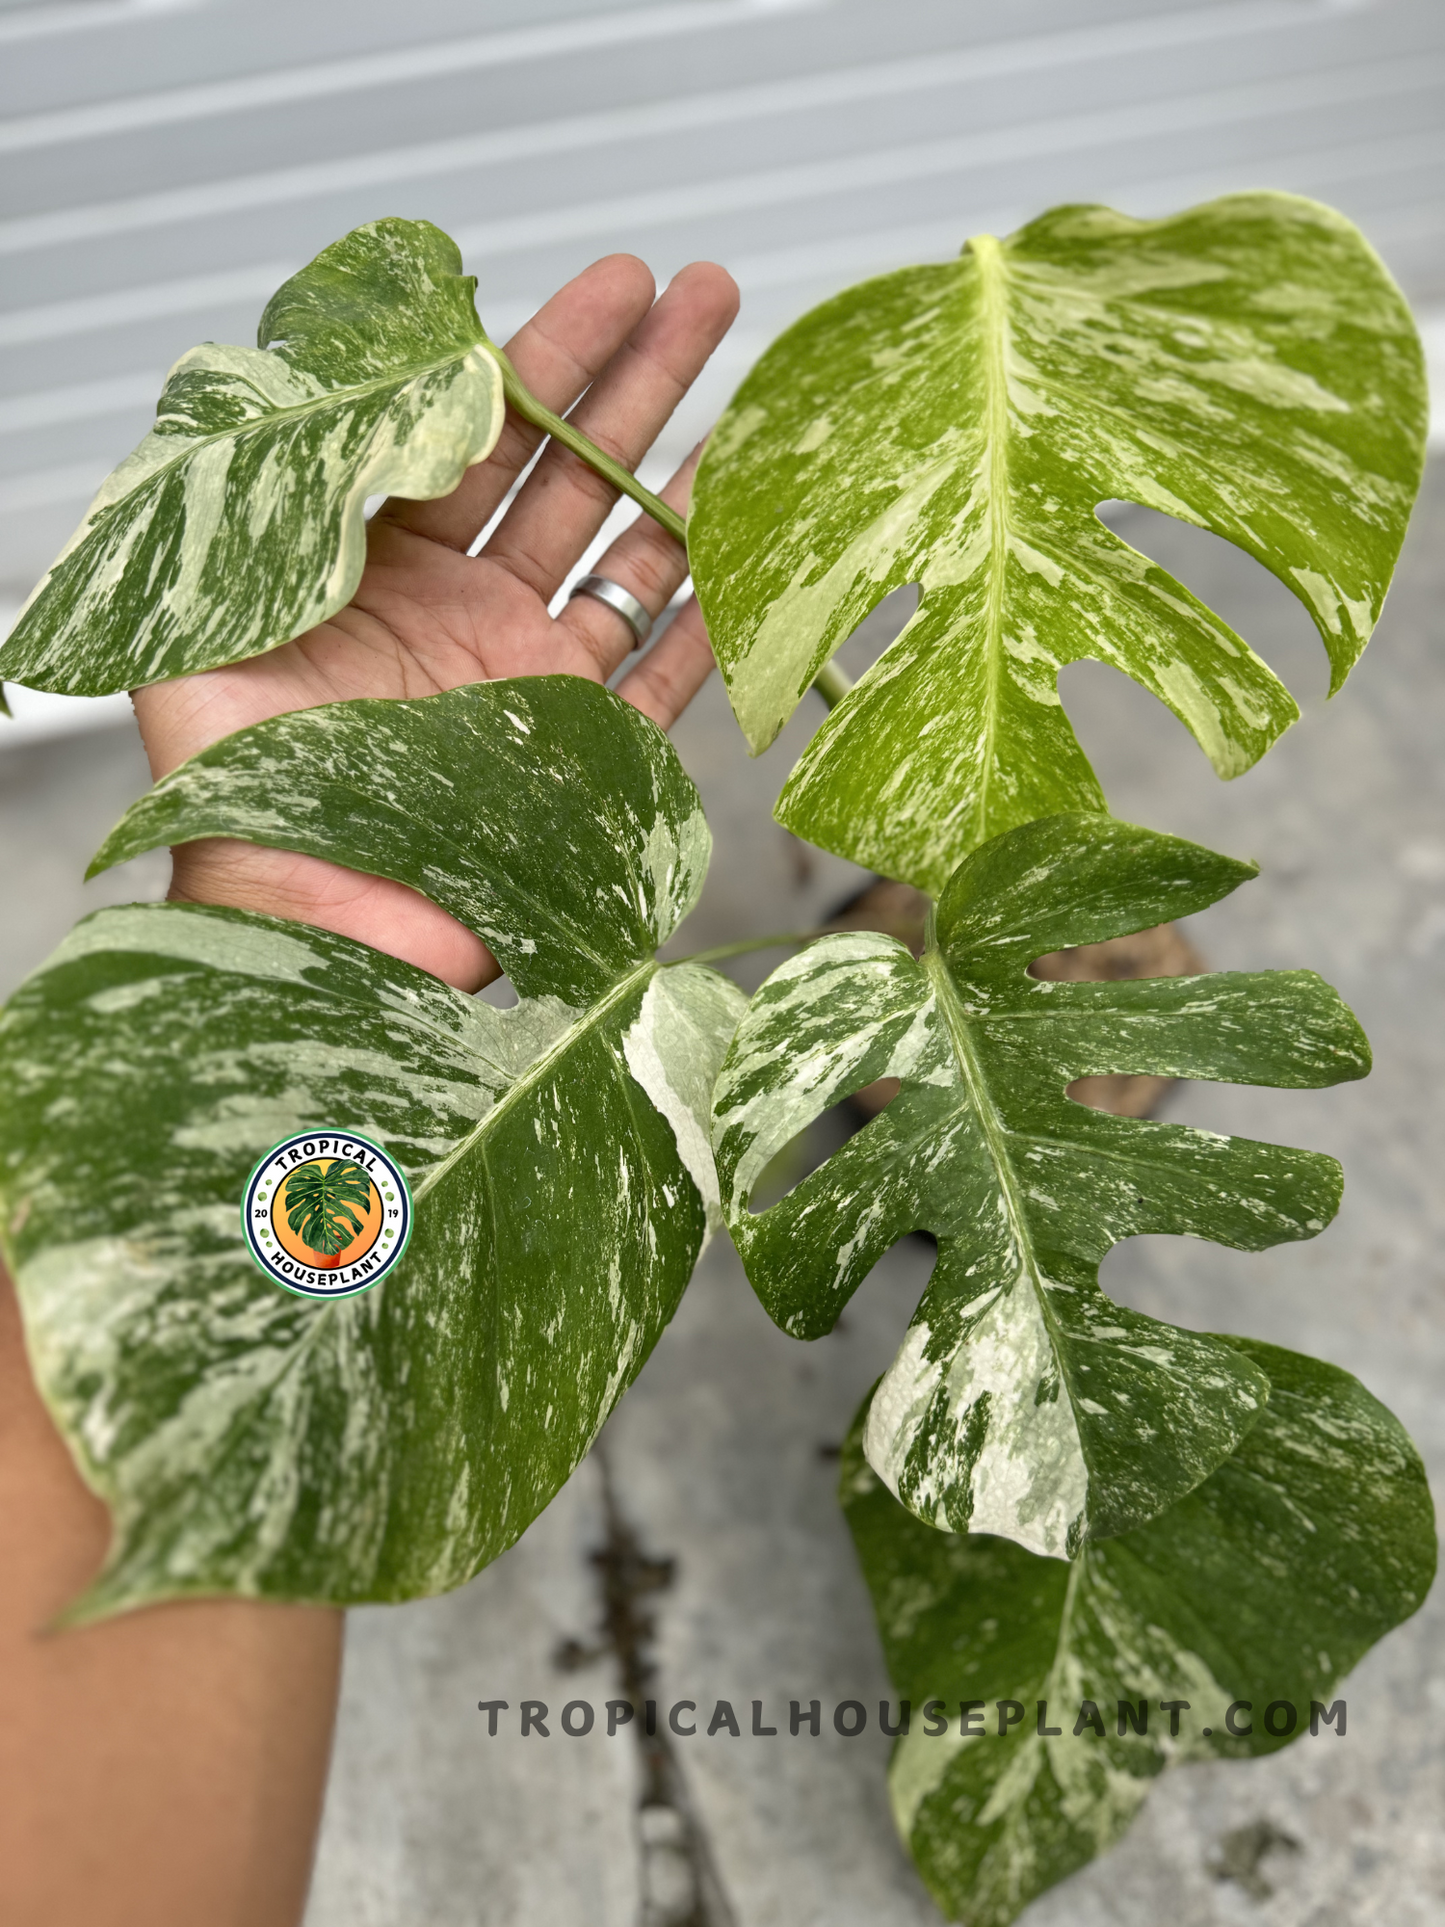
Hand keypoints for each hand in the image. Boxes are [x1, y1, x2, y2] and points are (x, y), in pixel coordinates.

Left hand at [131, 255, 739, 991]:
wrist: (303, 928)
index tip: (614, 282)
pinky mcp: (583, 757)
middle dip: (638, 378)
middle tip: (704, 294)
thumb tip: (353, 391)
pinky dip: (708, 617)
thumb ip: (281, 499)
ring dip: (689, 472)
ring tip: (755, 390)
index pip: (475, 435)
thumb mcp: (217, 614)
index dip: (547, 355)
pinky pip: (661, 675)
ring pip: (626, 556)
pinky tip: (749, 547)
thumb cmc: (239, 787)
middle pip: (568, 473)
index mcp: (381, 570)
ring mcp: (532, 683)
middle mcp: (465, 613)